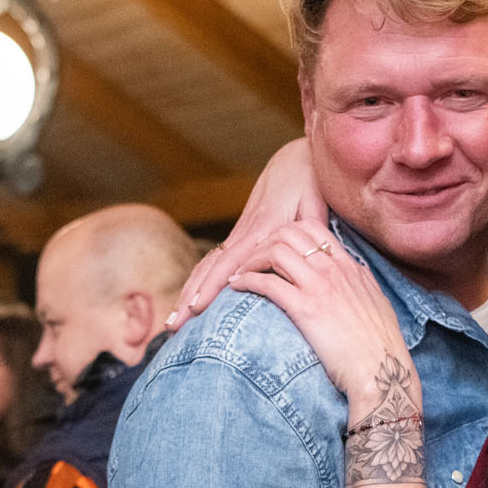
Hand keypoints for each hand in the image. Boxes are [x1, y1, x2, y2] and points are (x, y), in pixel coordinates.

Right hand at [169, 137, 323, 327]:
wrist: (296, 160)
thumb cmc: (311, 182)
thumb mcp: (315, 204)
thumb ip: (307, 230)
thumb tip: (297, 256)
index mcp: (263, 229)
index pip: (230, 262)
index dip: (212, 285)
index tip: (196, 308)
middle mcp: (245, 233)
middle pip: (209, 268)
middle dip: (189, 297)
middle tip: (173, 327)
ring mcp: (240, 233)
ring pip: (207, 265)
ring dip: (188, 292)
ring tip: (173, 322)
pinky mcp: (240, 234)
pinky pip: (215, 260)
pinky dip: (200, 281)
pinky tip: (191, 298)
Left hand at [230, 224, 414, 413]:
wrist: (382, 371)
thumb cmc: (380, 346)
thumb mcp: (376, 302)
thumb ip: (361, 283)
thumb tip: (356, 274)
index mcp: (349, 266)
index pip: (312, 227)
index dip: (285, 232)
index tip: (273, 248)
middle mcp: (334, 270)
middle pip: (289, 233)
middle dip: (263, 241)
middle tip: (250, 259)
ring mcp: (320, 287)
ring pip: (275, 252)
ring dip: (250, 260)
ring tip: (239, 273)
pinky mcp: (306, 309)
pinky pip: (267, 283)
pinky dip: (246, 280)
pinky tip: (237, 287)